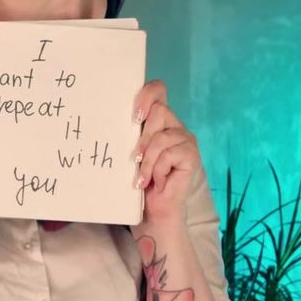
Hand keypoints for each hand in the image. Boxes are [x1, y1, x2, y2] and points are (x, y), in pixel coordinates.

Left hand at [132, 80, 200, 225]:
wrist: (156, 209)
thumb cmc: (141, 180)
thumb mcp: (132, 152)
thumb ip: (130, 134)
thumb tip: (109, 118)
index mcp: (159, 120)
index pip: (158, 90)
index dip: (147, 95)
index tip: (134, 116)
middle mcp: (174, 125)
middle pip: (159, 111)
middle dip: (143, 137)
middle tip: (135, 159)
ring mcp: (185, 139)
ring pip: (161, 137)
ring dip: (147, 161)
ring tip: (142, 178)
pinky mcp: (191, 154)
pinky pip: (169, 154)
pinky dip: (157, 170)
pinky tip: (156, 181)